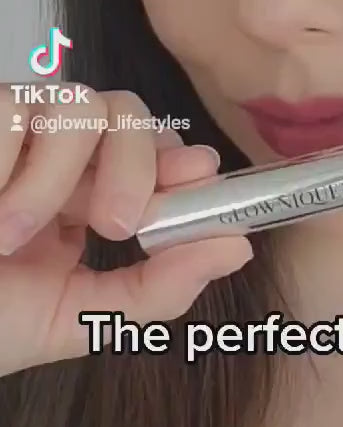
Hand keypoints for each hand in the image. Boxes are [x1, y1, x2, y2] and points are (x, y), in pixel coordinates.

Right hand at [0, 85, 252, 376]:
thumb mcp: (68, 322)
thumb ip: (152, 293)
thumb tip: (236, 247)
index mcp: (76, 201)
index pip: (146, 150)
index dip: (178, 157)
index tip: (200, 177)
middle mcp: (46, 159)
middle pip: (123, 110)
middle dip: (137, 162)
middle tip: (118, 227)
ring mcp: (5, 133)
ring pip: (73, 105)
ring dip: (52, 180)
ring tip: (8, 237)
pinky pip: (11, 109)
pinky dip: (5, 164)